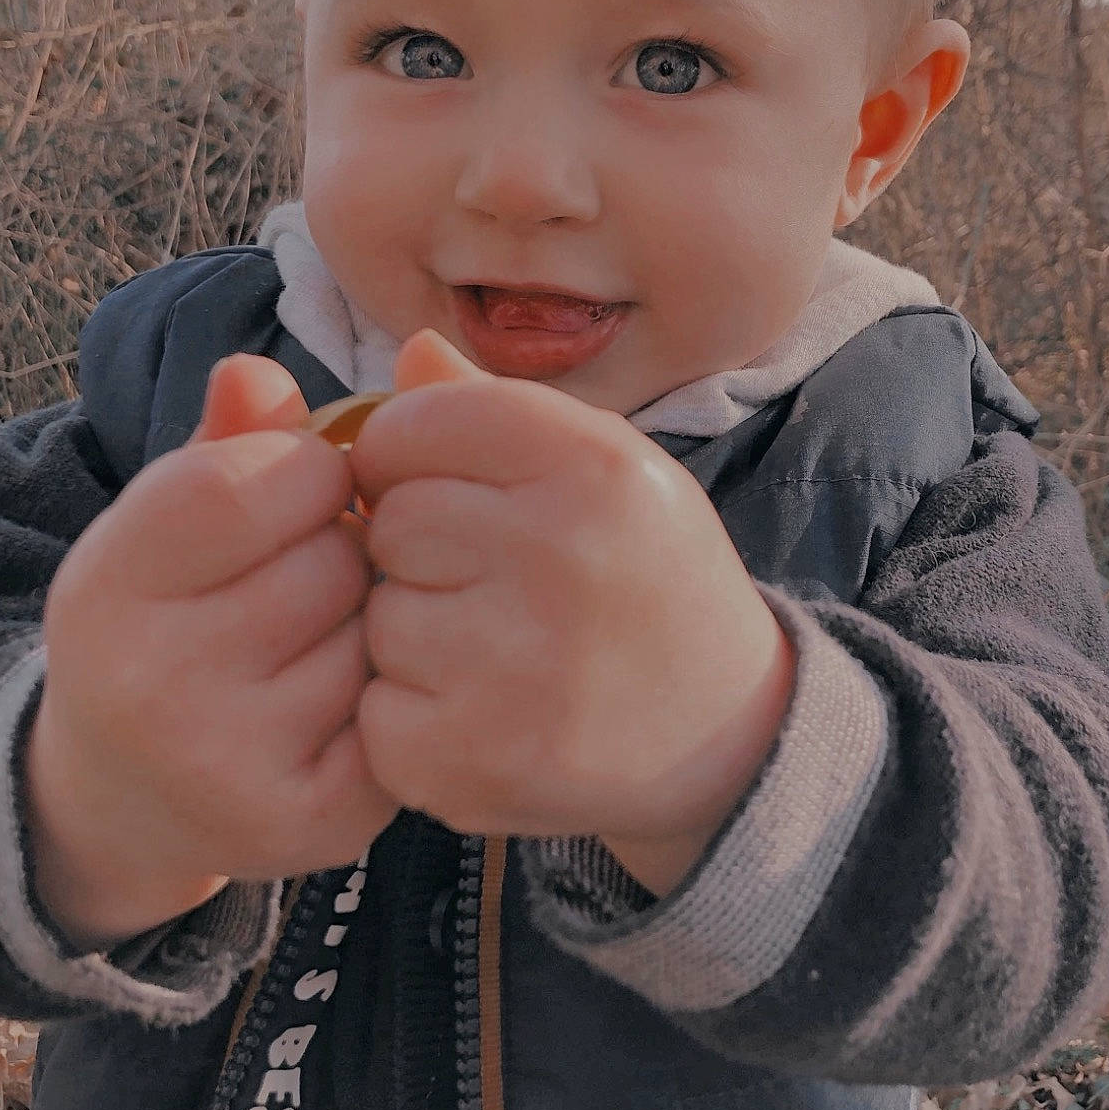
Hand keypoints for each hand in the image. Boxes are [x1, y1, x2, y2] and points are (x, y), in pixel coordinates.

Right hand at [26, 353, 398, 948]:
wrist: (127, 795)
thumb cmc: (168, 618)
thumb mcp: (164, 524)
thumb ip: (223, 441)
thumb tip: (257, 371)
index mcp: (106, 588)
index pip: (250, 481)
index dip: (308, 468)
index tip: (304, 488)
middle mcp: (153, 685)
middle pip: (332, 559)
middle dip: (344, 547)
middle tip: (311, 574)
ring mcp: (229, 766)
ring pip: (378, 633)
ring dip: (375, 619)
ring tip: (323, 637)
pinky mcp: (308, 825)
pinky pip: (401, 710)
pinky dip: (391, 693)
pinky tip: (347, 698)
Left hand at [352, 333, 794, 893]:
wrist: (730, 733)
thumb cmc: (644, 578)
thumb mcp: (603, 470)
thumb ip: (499, 410)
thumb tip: (410, 351)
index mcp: (593, 462)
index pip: (414, 422)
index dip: (410, 459)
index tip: (449, 493)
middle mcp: (561, 552)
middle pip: (391, 520)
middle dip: (417, 553)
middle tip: (488, 586)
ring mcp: (516, 663)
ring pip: (379, 619)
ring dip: (414, 640)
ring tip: (499, 654)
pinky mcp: (476, 758)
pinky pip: (378, 711)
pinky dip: (411, 721)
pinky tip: (485, 716)